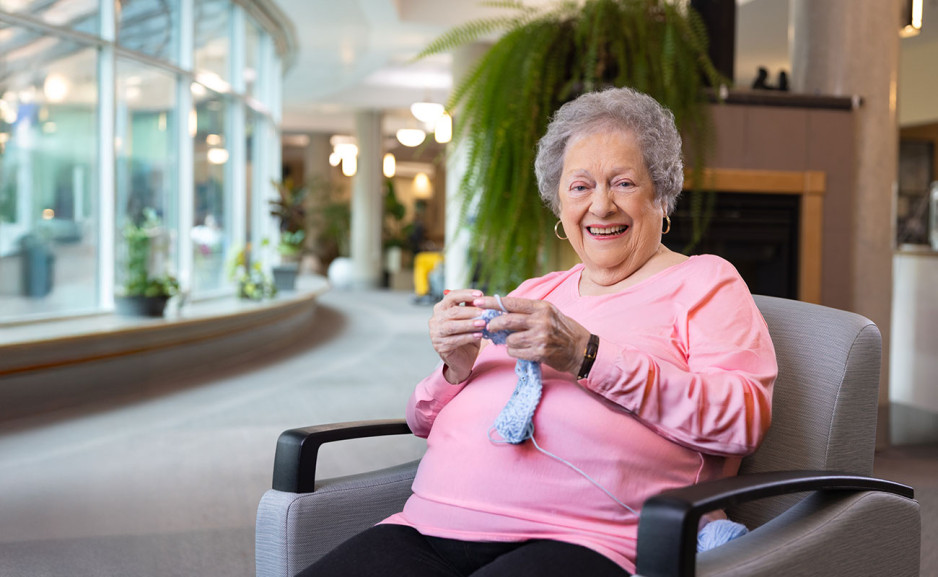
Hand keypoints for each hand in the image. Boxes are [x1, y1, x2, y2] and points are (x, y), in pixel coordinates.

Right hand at [429, 289, 486, 382]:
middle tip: (484, 312)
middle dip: (470, 311)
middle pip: (452, 311)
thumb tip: (479, 298)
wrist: (463, 359)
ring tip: (482, 324)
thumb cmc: (467, 336)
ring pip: (452, 326)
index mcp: (441, 309)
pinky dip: (468, 337)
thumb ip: (471, 308)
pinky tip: (478, 335)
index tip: (480, 294)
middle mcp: (435, 319)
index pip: (451, 296)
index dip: (466, 294)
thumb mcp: (470, 320)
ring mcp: (435, 333)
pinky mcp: (440, 346)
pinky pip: (454, 340)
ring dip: (469, 324)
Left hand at [474, 296, 591, 375]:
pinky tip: (524, 351)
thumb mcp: (549, 313)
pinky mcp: (540, 352)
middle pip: (506, 320)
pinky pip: (515, 352)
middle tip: (488, 327)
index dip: (492, 303)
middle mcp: (541, 320)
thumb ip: (528, 311)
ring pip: (509, 339)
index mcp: (541, 307)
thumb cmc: (562, 330)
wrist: (581, 349)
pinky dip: (515, 352)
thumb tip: (502, 310)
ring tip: (516, 342)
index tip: (478, 302)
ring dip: (507, 342)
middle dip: (493, 324)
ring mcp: (540, 337)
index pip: (511, 302)